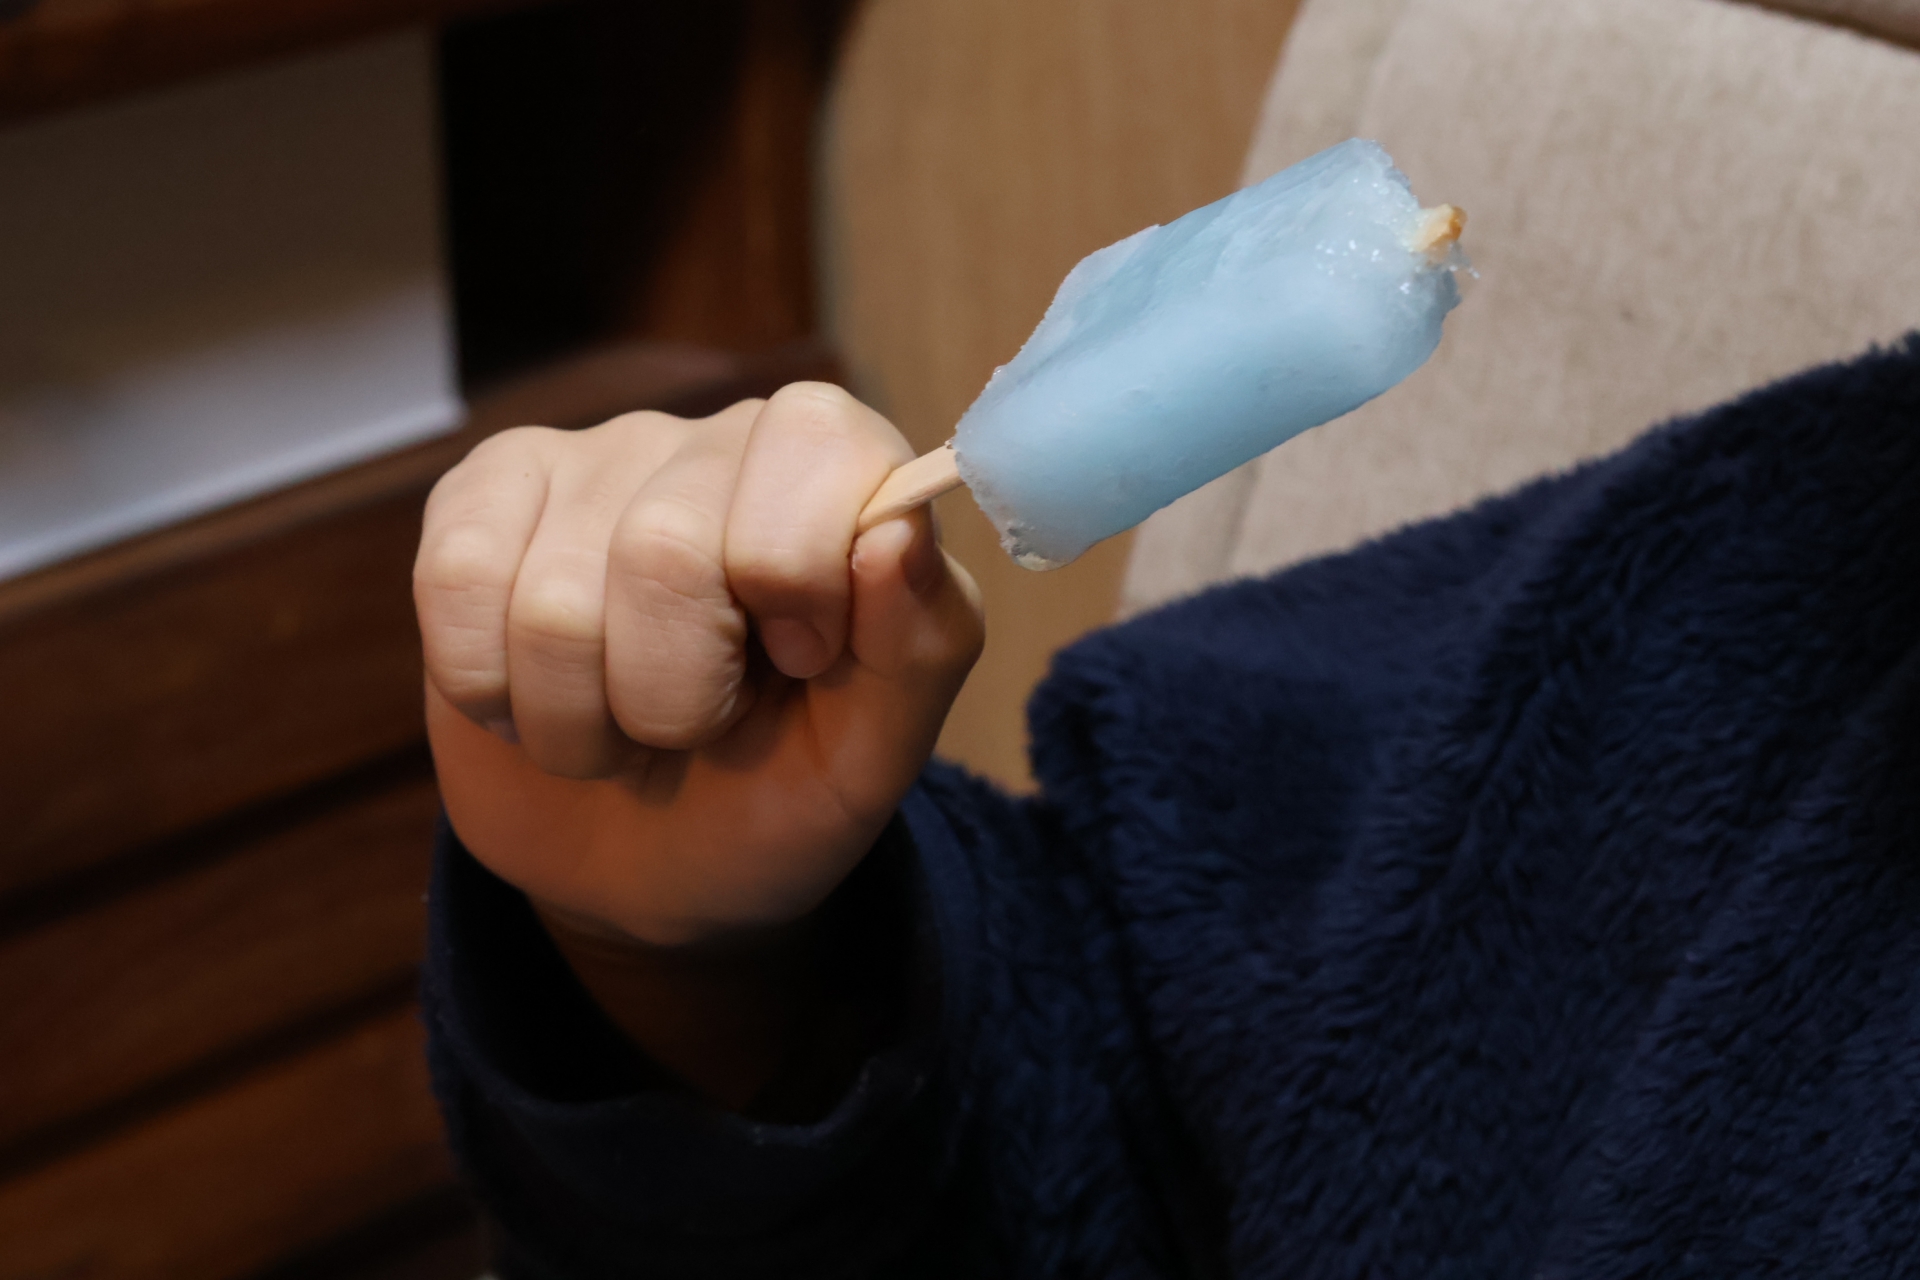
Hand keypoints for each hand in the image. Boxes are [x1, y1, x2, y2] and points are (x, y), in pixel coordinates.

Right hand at [414, 384, 983, 950]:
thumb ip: (920, 644)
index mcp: (836, 476)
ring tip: (620, 727)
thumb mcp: (876, 753)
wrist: (650, 866)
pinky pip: (454, 582)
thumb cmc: (781, 792)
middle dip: (675, 697)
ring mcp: (591, 462)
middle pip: (663, 552)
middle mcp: (715, 441)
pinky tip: (535, 698)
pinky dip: (493, 690)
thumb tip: (896, 534)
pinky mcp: (482, 502)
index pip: (814, 442)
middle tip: (695, 727)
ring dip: (583, 720)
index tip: (802, 661)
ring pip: (551, 598)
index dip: (797, 577)